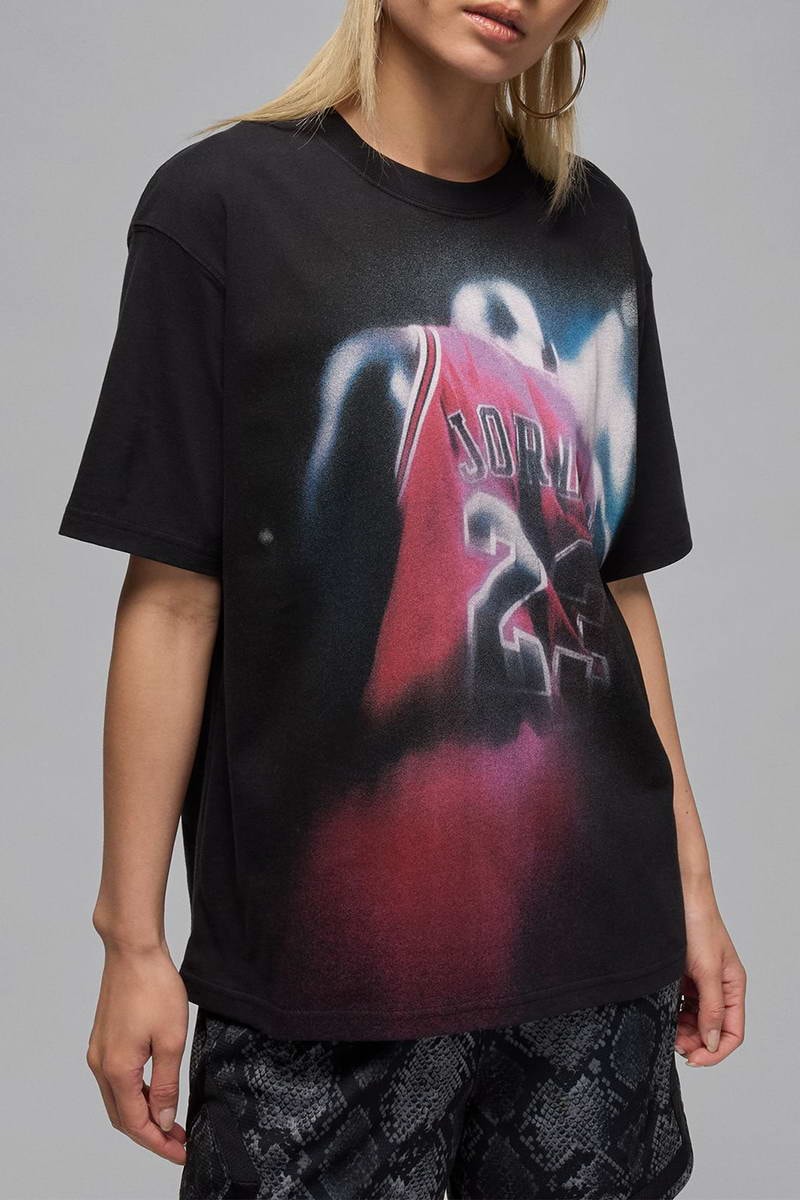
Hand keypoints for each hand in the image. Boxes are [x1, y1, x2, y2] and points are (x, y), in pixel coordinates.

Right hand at [86, 943, 188, 1162]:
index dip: (158, 1142)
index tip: (181, 1151)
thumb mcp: (171, 1040)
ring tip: (170, 1121)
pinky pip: (115, 1080)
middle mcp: (100, 1065)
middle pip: (122, 1117)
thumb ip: (166, 1084)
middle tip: (178, 1141)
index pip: (136, 1123)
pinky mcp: (104, 1039)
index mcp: (116, 1070)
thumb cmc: (154, 987)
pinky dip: (134, 1094)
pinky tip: (154, 1092)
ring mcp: (99, 1052)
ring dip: (142, 1114)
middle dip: (150, 1134)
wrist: (133, 950)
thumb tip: (164, 1118)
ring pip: (117, 1099)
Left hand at [676, 879, 745, 1066]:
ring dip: (682, 1029)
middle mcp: (719, 986)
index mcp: (733, 986)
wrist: (676, 894)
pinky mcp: (682, 975)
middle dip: (695, 1042)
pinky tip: (661, 1012)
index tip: (693, 1059)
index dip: (715, 1051)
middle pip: (712, 1029)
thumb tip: (711, 1042)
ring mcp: (699, 981)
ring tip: (666, 1029)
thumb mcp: (706, 970)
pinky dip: (672, 1012)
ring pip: (695, 1019)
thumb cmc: (696, 924)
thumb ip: (711, 1007)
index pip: (732, 1033)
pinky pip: (680, 1003)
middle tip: (673, 1044)